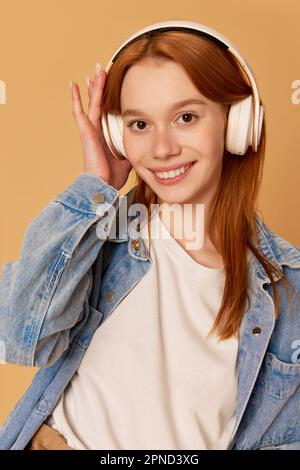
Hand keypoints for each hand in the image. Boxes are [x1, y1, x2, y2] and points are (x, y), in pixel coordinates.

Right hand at [70, 63, 131, 189]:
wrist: (103, 185)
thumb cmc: (111, 176)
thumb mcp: (126, 158)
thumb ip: (130, 149)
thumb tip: (140, 145)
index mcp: (103, 135)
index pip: (104, 111)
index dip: (105, 97)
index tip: (107, 84)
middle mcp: (95, 130)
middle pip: (97, 103)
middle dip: (99, 86)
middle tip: (101, 70)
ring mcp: (89, 130)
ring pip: (92, 103)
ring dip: (94, 86)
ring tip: (95, 70)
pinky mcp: (86, 132)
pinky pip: (80, 111)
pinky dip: (76, 98)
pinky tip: (74, 85)